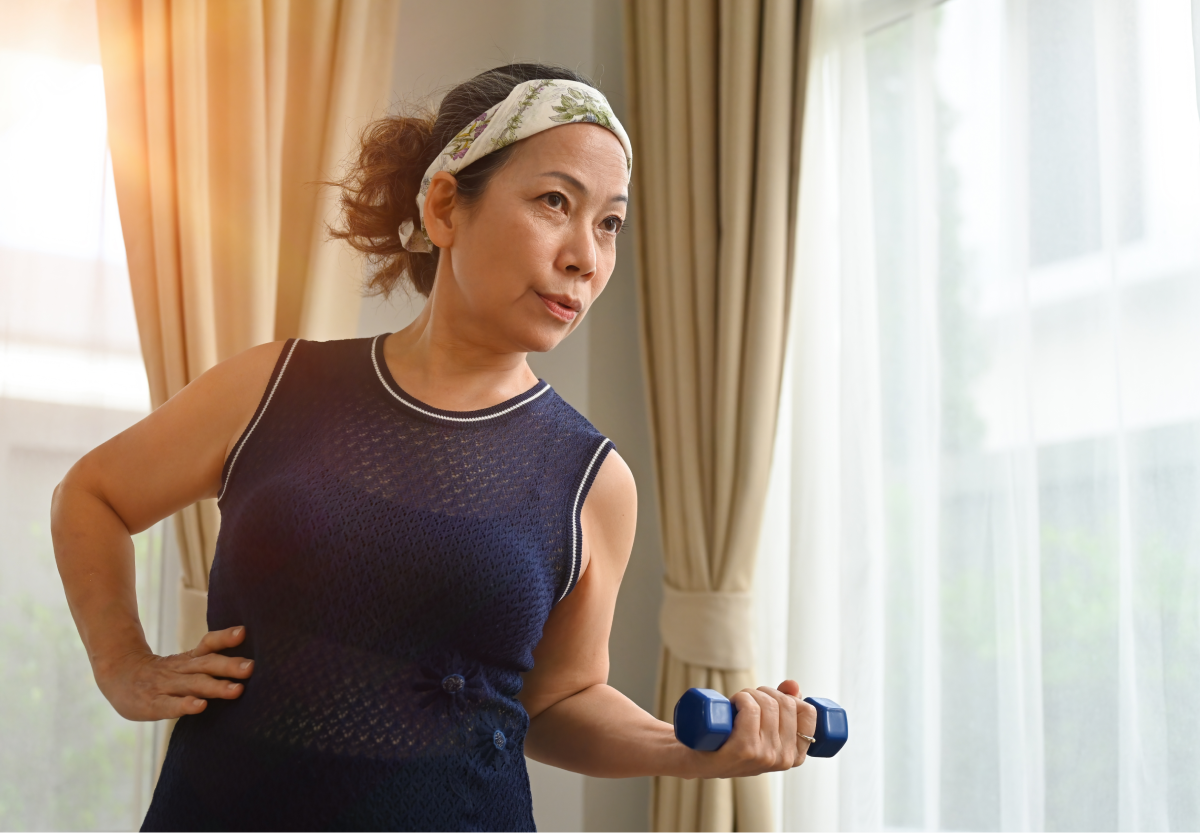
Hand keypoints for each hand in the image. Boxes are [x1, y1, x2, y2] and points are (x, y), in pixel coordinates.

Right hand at [94, 626, 254, 720]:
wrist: (117, 675)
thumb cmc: (162, 672)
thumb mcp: (185, 662)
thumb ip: (210, 660)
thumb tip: (247, 661)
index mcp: (189, 658)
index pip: (208, 644)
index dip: (224, 638)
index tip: (243, 632)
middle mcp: (180, 669)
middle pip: (206, 664)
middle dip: (230, 666)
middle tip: (251, 667)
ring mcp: (165, 686)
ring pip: (193, 684)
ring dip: (215, 687)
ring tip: (236, 689)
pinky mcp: (152, 705)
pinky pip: (170, 705)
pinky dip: (185, 705)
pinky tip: (200, 706)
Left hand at [695, 679, 817, 777]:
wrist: (695, 757)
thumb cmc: (731, 740)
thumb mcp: (764, 728)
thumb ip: (784, 707)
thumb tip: (793, 685)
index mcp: (795, 755)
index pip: (808, 712)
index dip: (790, 697)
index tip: (772, 700)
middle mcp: (783, 759)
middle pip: (785, 703)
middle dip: (764, 692)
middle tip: (747, 700)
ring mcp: (764, 756)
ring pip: (767, 703)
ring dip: (748, 693)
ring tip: (736, 704)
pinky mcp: (743, 750)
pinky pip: (750, 709)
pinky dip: (740, 698)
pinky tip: (731, 705)